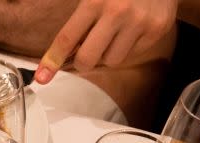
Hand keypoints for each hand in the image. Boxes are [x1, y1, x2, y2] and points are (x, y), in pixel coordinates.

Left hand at [35, 0, 176, 82]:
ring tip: (113, 34)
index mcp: (95, 0)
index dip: (52, 60)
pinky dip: (127, 48)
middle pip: (87, 59)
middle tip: (85, 53)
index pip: (67, 38)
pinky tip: (131, 30)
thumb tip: (63, 54)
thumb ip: (79, 20)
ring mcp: (139, 22)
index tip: (42, 77)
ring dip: (107, 54)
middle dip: (83, 61)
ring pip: (111, 61)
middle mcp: (117, 12)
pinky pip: (132, 55)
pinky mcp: (157, 29)